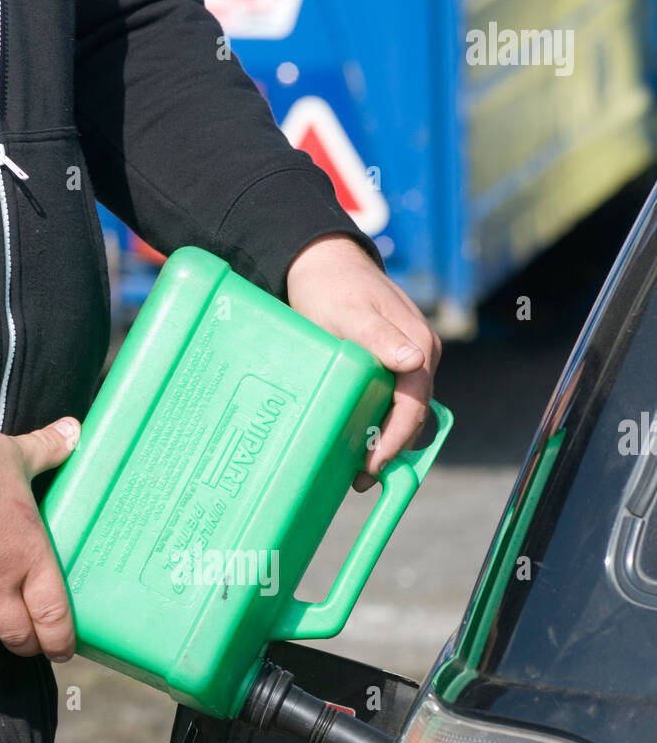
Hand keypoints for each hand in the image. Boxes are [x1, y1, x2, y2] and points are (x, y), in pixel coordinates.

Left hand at [286, 234, 440, 488]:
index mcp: (418, 347)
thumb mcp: (352, 313)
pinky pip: (393, 401)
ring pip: (404, 411)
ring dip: (384, 441)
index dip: (395, 439)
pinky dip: (378, 424)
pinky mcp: (392, 363)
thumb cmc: (333, 287)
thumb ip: (381, 337)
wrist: (322, 263)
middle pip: (412, 414)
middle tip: (360, 479)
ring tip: (357, 470)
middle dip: (389, 449)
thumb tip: (415, 362)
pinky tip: (357, 440)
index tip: (372, 465)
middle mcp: (420, 356)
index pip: (414, 405)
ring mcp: (408, 360)